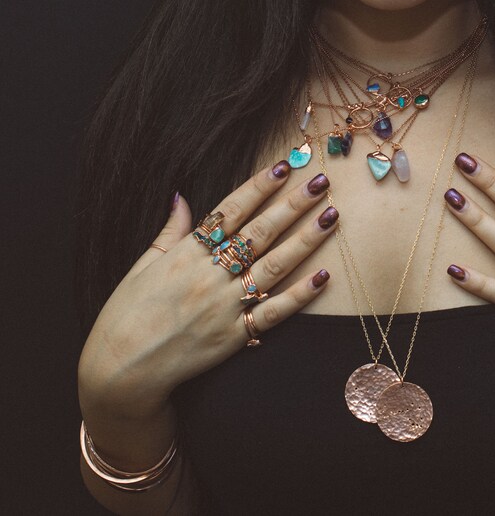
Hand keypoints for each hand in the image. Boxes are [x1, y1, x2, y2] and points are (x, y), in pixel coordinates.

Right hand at [78, 163, 337, 418]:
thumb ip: (169, 232)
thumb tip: (181, 197)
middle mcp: (209, 275)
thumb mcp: (142, 265)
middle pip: (259, 232)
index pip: (230, 211)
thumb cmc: (126, 314)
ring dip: (305, 240)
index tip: (283, 166)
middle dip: (292, 204)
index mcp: (186, 253)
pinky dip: (299, 295)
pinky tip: (323, 276)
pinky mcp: (234, 335)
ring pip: (274, 266)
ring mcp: (224, 305)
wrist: (121, 369)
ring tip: (331, 216)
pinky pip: (274, 312)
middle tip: (320, 181)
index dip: (259, 187)